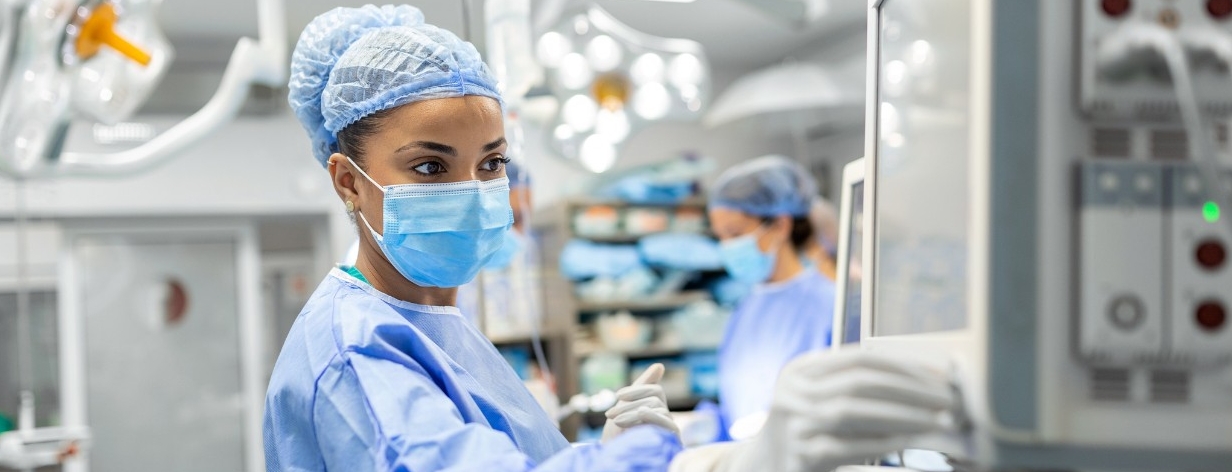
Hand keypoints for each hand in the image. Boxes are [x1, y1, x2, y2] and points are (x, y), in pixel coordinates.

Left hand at [601, 363, 679, 442]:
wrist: (615, 461)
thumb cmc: (617, 439)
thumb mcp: (625, 409)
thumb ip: (640, 388)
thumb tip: (660, 365)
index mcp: (655, 411)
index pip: (656, 391)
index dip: (638, 389)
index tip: (617, 396)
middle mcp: (665, 420)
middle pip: (656, 397)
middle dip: (631, 402)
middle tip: (610, 415)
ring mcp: (669, 431)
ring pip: (657, 406)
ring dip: (633, 412)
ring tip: (616, 423)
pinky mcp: (672, 441)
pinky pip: (667, 421)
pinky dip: (648, 417)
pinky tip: (633, 420)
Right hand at [721, 349, 954, 471]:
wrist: (760, 468)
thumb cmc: (805, 433)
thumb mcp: (817, 399)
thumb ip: (853, 386)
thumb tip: (923, 382)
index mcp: (800, 370)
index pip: (860, 358)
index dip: (905, 366)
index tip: (940, 378)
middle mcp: (791, 392)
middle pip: (860, 382)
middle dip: (911, 390)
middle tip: (948, 402)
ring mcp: (792, 425)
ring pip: (853, 412)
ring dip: (903, 416)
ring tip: (936, 423)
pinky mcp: (800, 458)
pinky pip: (849, 450)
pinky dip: (883, 448)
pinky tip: (911, 451)